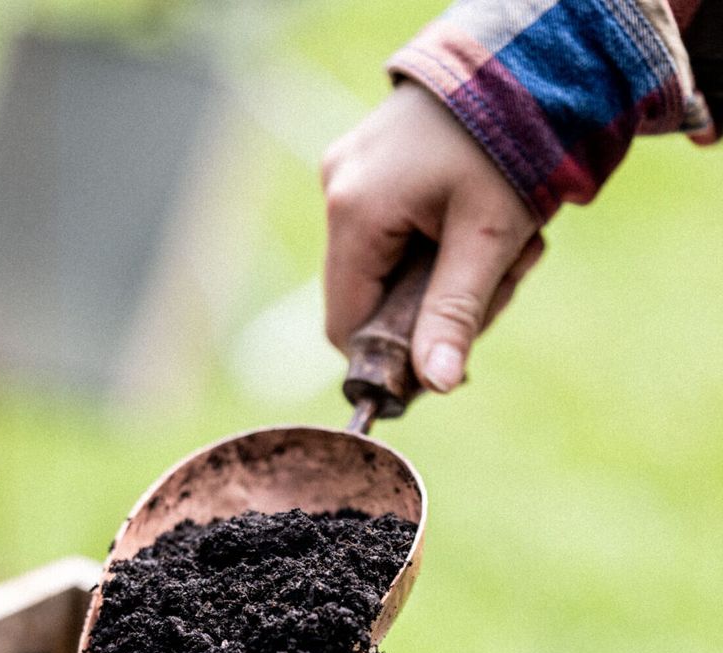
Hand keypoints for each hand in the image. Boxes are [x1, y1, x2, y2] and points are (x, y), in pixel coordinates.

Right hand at [322, 81, 542, 392]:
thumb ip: (455, 314)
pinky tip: (480, 223)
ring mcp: (348, 173)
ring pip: (384, 269)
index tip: (443, 364)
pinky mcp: (367, 166)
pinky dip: (437, 246)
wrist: (522, 59)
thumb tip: (435, 387)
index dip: (389, 358)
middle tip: (500, 285)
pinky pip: (391, 234)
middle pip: (369, 298)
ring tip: (505, 246)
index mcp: (356, 213)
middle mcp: (337, 191)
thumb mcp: (489, 238)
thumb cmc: (509, 143)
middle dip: (434, 308)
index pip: (346, 324)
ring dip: (445, 276)